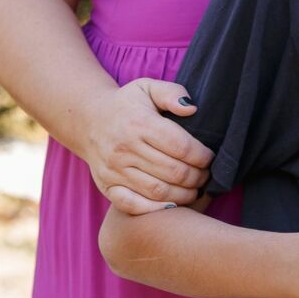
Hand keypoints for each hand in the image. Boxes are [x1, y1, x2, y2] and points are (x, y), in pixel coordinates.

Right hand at [81, 78, 214, 214]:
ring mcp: (114, 170)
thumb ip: (172, 93)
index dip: (202, 156)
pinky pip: (132, 205)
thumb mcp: (147, 87)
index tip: (210, 158)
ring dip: (184, 195)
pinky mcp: (106, 186)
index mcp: (139, 123)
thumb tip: (192, 108)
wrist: (88, 120)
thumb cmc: (127, 105)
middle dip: (197, 177)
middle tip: (206, 176)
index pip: (180, 146)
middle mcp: (125, 148)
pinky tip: (171, 205)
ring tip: (194, 190)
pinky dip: (155, 209)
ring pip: (158, 191)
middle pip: (173, 171)